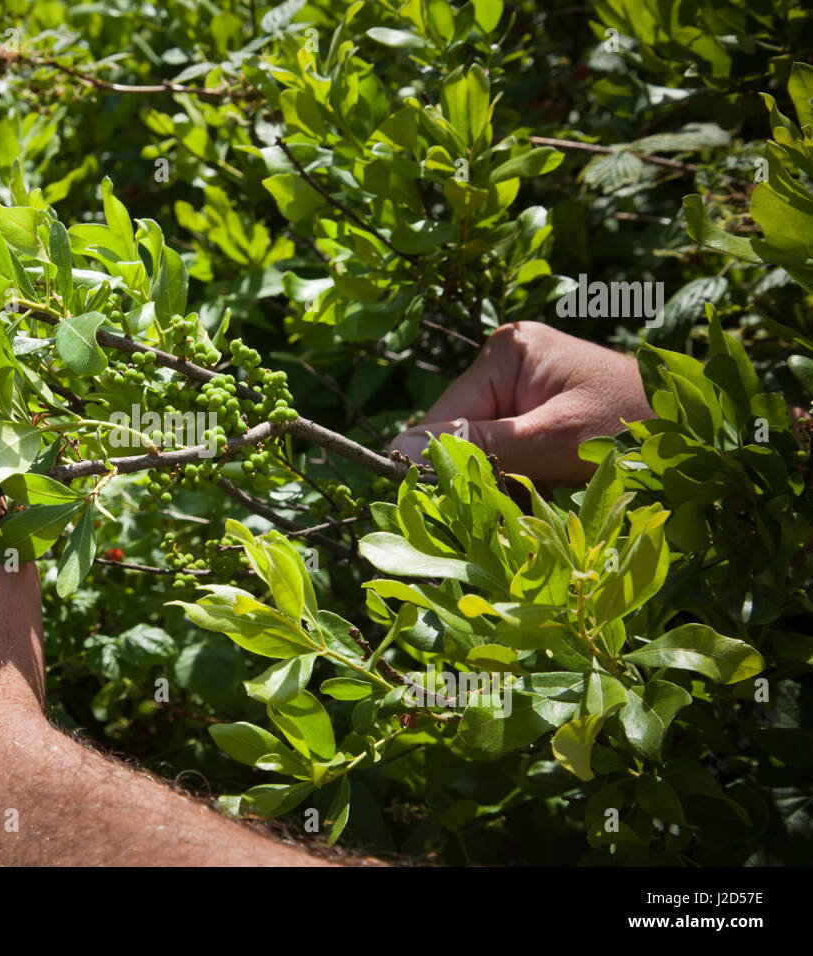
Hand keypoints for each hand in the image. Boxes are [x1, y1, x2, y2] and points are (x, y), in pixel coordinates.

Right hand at [389, 321, 652, 489]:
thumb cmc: (635, 428)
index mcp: (507, 352)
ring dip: (502, 485)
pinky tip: (543, 499)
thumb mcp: (550, 441)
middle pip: (463, 433)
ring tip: (531, 508)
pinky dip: (522, 482)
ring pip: (487, 450)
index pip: (443, 414)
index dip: (441, 462)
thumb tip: (397, 448)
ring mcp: (528, 386)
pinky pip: (511, 453)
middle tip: (502, 513)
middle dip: (479, 475)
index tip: (443, 506)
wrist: (706, 433)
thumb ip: (478, 445)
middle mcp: (511, 362)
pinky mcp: (543, 412)